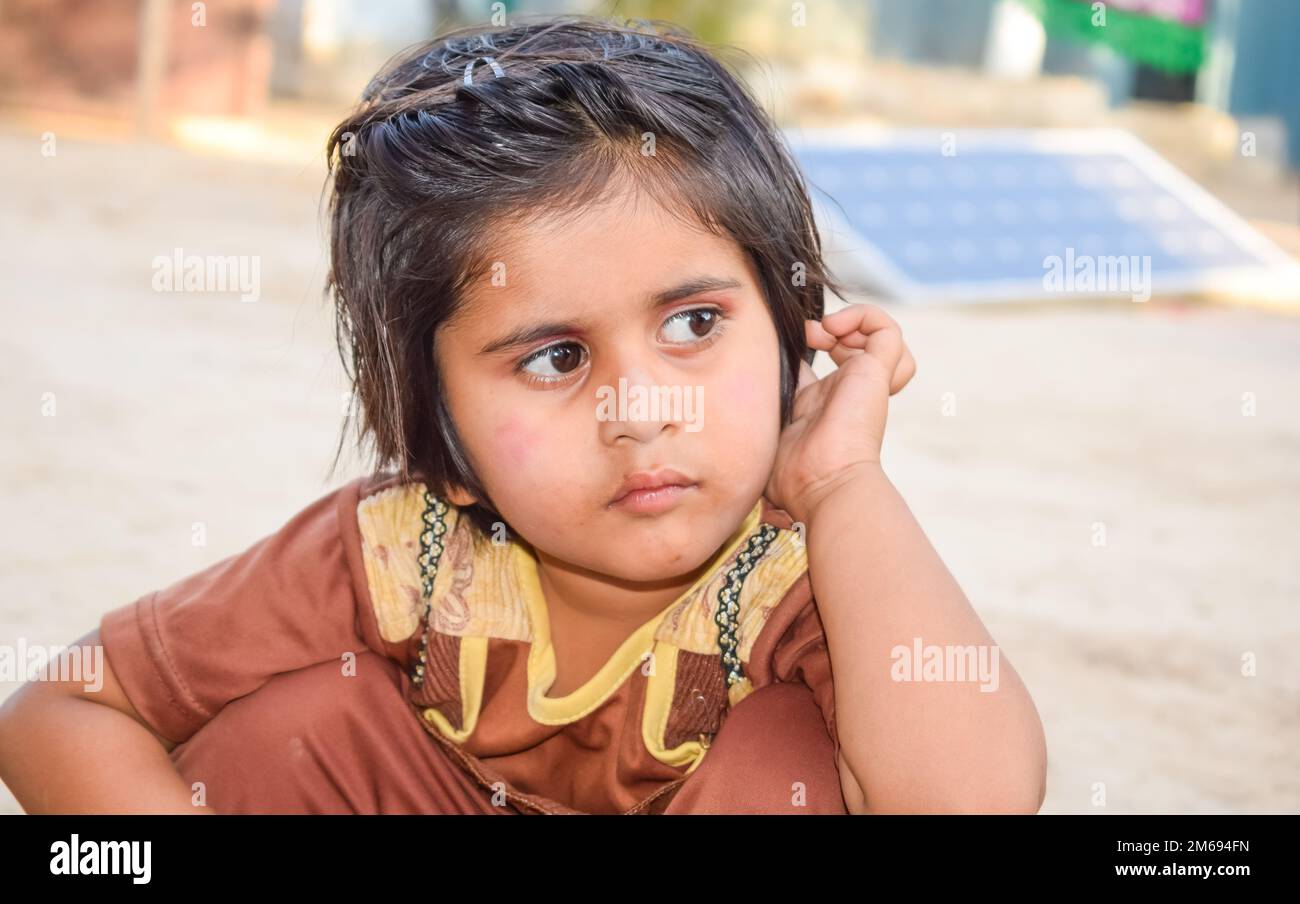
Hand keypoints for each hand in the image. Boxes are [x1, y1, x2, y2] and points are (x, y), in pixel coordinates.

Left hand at [765, 303, 915, 523]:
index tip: (789, 339)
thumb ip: (755, 410)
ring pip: (882, 336)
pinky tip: (835, 330)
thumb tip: (725, 395)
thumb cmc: (791, 475)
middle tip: (809, 334)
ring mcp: (866, 381)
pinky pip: (887, 330)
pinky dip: (864, 317)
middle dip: (832, 327)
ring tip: (826, 332)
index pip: (826, 363)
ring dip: (852, 321)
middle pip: (854, 344)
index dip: (809, 342)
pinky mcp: (877, 374)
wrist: (822, 484)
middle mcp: (849, 390)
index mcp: (822, 403)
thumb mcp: (764, 430)